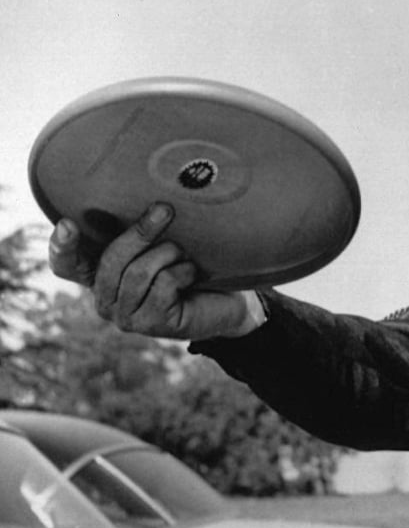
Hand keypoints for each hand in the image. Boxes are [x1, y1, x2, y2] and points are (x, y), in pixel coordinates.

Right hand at [48, 203, 262, 340]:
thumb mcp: (163, 246)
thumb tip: (152, 202)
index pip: (67, 265)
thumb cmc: (191, 268)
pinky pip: (162, 285)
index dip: (62, 246)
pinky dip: (183, 271)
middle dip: (140, 232)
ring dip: (168, 254)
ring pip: (138, 272)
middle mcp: (105, 299)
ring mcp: (124, 316)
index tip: (68, 224)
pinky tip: (193, 274)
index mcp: (101, 277)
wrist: (227, 303)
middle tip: (165, 210)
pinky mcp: (149, 325)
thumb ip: (144, 233)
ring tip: (185, 254)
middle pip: (111, 259)